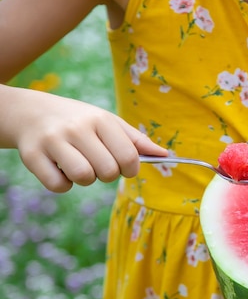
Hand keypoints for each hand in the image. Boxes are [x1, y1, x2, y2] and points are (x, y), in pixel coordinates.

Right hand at [2, 86, 166, 191]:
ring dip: (85, 179)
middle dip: (107, 174)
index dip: (130, 170)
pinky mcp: (32, 155)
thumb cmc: (80, 122)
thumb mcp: (109, 123)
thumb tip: (165, 155)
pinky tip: (59, 169)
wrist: (30, 112)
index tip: (123, 166)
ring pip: (84, 178)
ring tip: (78, 164)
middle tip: (96, 163)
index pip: (129, 157)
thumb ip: (136, 141)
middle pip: (108, 172)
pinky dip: (63, 184)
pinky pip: (59, 186)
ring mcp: (53, 140)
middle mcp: (77, 128)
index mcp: (101, 120)